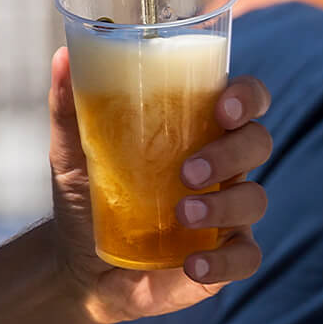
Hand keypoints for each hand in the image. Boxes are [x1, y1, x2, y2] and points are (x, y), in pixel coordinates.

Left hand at [44, 47, 270, 323]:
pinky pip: (247, 256)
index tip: (223, 107)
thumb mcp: (73, 152)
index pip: (245, 101)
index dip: (247, 97)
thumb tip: (65, 55)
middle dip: (232, 151)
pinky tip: (193, 263)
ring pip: (255, 198)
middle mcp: (224, 167)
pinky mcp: (223, 258)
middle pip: (257, 143)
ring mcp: (227, 213)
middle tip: (189, 171)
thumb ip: (71, 106)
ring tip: (181, 215)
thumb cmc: (88, 197)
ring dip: (225, 204)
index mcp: (199, 130)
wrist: (73, 268)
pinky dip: (225, 260)